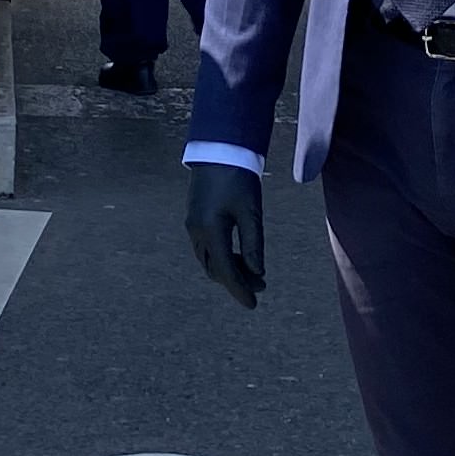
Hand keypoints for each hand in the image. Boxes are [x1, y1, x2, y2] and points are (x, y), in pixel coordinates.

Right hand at [184, 162, 266, 309]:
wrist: (218, 151)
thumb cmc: (238, 178)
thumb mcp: (251, 212)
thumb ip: (253, 244)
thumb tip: (257, 273)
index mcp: (211, 231)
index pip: (226, 271)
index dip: (240, 290)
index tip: (253, 304)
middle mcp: (197, 232)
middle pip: (215, 269)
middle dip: (236, 281)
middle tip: (261, 285)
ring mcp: (193, 226)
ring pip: (209, 260)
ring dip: (229, 270)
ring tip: (253, 272)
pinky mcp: (195, 219)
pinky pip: (206, 248)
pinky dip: (222, 258)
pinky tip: (238, 256)